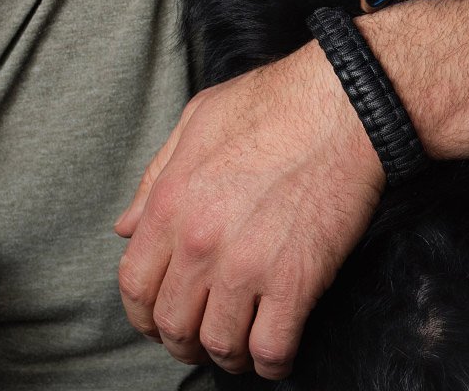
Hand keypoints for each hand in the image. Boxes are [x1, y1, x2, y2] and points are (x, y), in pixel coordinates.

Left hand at [114, 43, 384, 379]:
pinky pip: (272, 348)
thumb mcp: (196, 122)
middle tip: (200, 340)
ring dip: (227, 357)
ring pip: (219, 345)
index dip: (144, 314)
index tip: (160, 320)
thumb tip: (126, 227)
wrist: (342, 106)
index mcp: (170, 204)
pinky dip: (271, 363)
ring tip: (240, 349)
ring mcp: (246, 266)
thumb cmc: (273, 104)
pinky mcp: (295, 281)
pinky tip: (276, 353)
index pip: (135, 284)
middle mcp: (200, 242)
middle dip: (183, 342)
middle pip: (172, 324)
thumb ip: (155, 178)